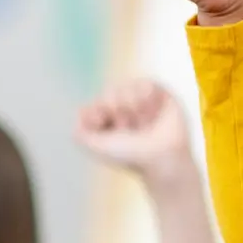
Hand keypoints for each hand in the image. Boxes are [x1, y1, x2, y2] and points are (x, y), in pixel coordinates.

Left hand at [75, 80, 191, 187]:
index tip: (104, 127)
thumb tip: (82, 112)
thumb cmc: (131, 157)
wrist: (162, 158)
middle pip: (109, 94)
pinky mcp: (162, 95)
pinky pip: (144, 84)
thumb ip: (80, 133)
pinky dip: (146, 99)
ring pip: (125, 87)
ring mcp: (144, 102)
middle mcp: (128, 112)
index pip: (95, 104)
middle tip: (129, 130)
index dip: (97, 114)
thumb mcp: (97, 148)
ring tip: (145, 123)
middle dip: (116, 111)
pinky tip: (153, 112)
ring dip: (132, 107)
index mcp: (112, 123)